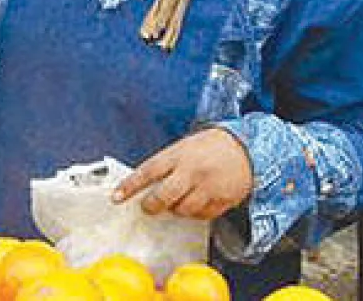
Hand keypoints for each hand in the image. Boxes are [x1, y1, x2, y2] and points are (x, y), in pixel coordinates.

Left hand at [113, 128, 252, 219]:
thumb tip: (144, 185)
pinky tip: (196, 202)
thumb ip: (166, 165)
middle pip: (163, 196)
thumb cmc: (209, 147)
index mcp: (178, 155)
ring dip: (176, 209)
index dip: (130, 186)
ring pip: (182, 210)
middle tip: (148, 206)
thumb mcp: (183, 147)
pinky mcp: (222, 200)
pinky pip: (202, 215)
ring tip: (178, 200)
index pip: (147, 172)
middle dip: (151, 205)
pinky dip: (195, 213)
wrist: (246, 148)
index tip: (116, 197)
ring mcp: (207, 187)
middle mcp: (191, 171)